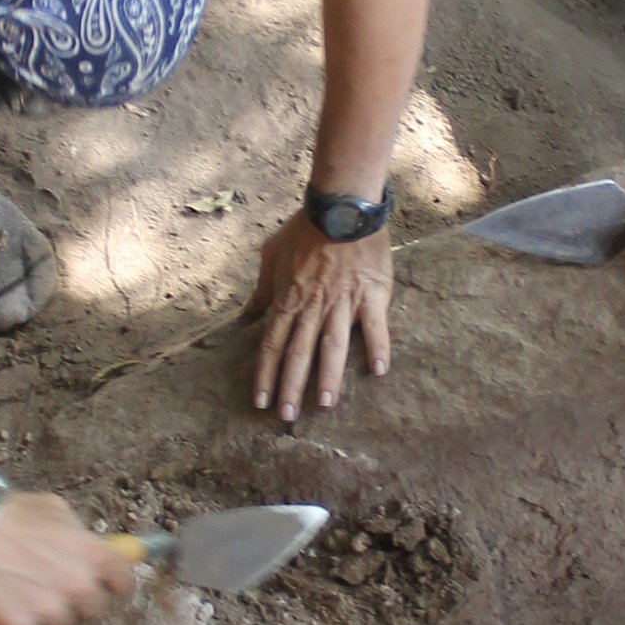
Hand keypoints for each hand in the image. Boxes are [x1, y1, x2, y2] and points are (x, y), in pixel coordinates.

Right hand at [0, 490, 134, 624]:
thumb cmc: (9, 514)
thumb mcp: (55, 510)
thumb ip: (80, 533)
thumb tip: (96, 544)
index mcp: (94, 556)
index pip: (124, 582)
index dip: (114, 583)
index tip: (107, 585)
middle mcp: (79, 586)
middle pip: (95, 607)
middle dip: (80, 598)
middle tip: (55, 582)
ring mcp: (52, 610)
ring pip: (62, 621)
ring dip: (49, 610)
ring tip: (24, 587)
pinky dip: (20, 618)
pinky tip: (6, 597)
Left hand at [251, 213, 392, 423]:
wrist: (340, 207)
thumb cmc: (304, 229)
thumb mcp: (271, 255)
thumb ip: (261, 290)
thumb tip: (247, 316)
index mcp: (289, 299)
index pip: (272, 344)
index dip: (265, 374)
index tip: (260, 401)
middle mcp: (313, 307)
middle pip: (298, 353)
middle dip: (291, 387)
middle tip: (286, 416)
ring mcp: (343, 303)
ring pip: (332, 346)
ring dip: (327, 377)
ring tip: (324, 404)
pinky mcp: (371, 296)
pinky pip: (375, 327)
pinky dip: (378, 348)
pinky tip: (378, 371)